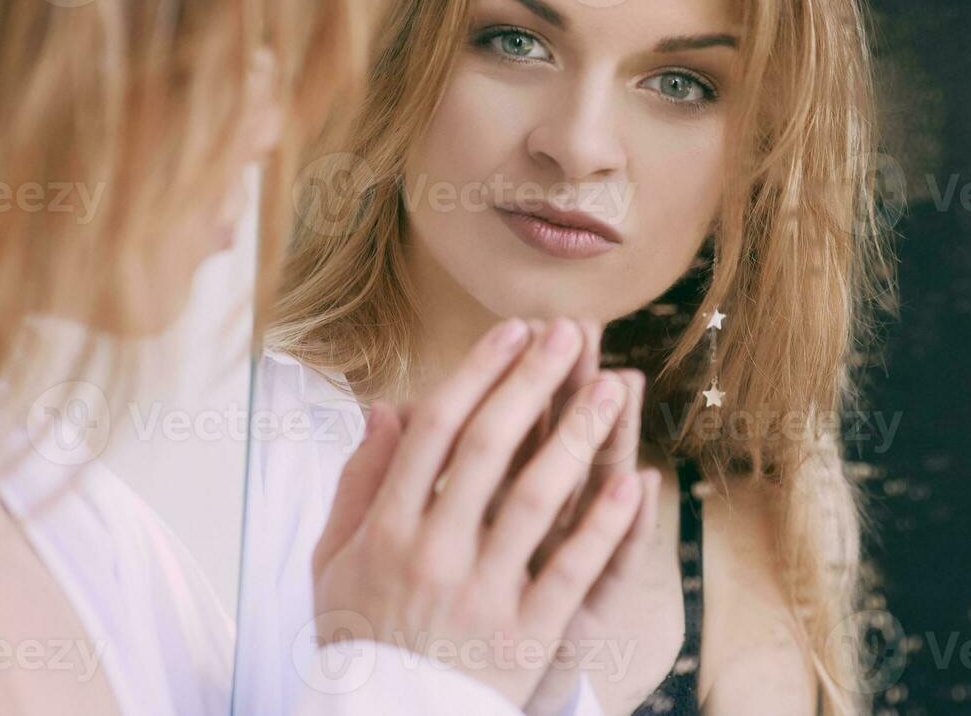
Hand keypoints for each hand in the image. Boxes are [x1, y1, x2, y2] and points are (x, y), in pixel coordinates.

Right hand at [310, 317, 649, 707]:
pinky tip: (636, 481)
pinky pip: (572, 573)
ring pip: (536, 501)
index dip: (477, 372)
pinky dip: (605, 526)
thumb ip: (358, 482)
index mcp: (387, 529)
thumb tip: (386, 406)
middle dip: (533, 382)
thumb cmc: (360, 638)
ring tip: (615, 385)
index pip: (435, 431)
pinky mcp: (525, 639)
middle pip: (488, 449)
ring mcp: (481, 596)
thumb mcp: (334, 561)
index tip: (513, 330)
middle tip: (571, 333)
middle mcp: (432, 555)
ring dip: (578, 436)